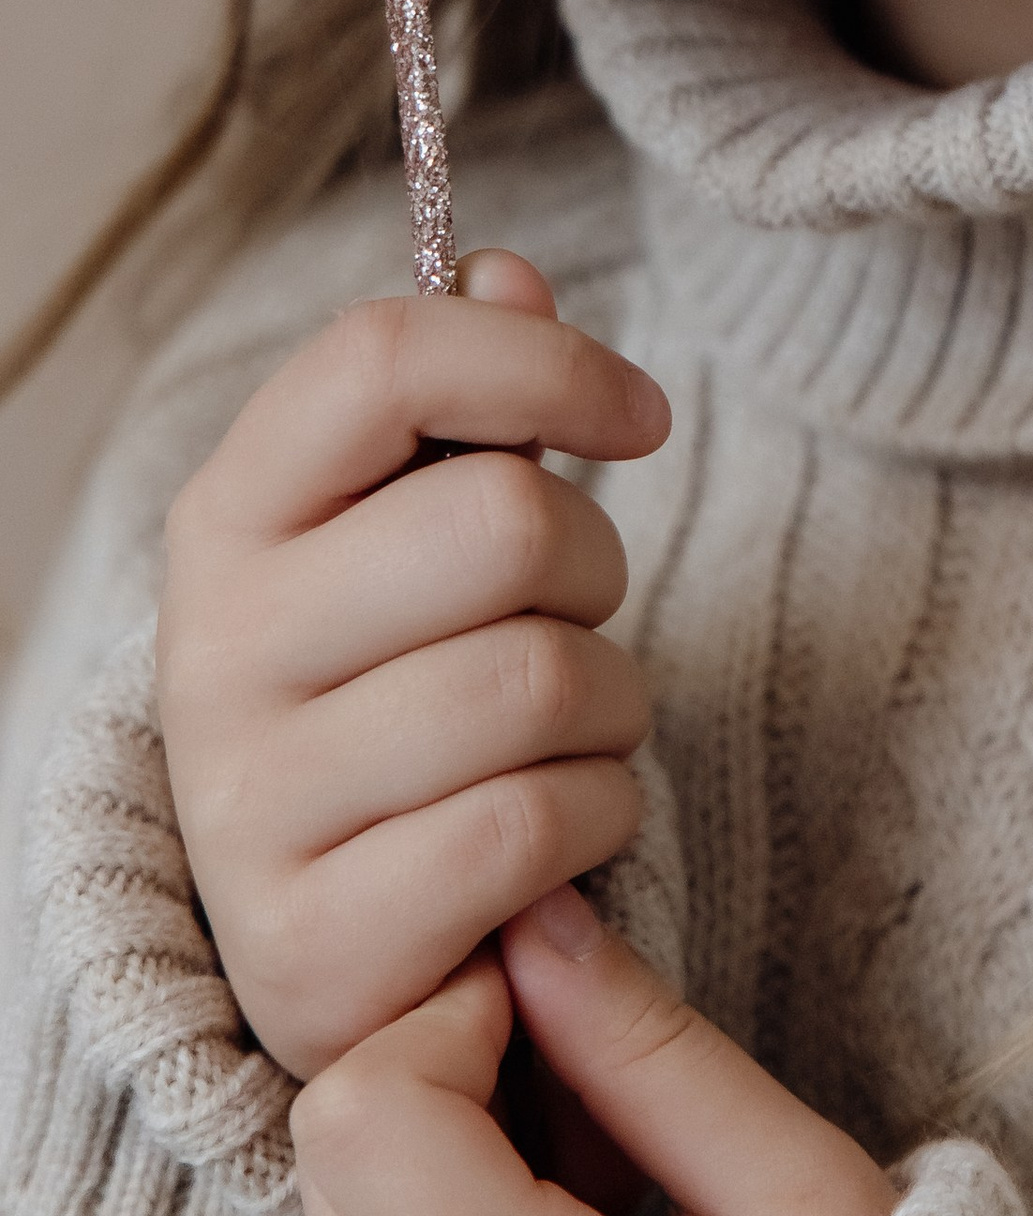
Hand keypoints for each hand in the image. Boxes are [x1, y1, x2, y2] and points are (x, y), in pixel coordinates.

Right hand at [158, 254, 670, 1079]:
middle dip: (599, 571)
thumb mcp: (407, 537)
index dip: (543, 360)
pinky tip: (554, 835)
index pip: (379, 357)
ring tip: (560, 736)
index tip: (637, 414)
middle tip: (575, 622)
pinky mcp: (311, 945)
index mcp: (229, 516)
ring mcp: (249, 807)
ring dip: (610, 711)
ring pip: (541, 682)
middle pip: (506, 524)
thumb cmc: (398, 695)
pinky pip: (536, 825)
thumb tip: (506, 270)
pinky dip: (596, 820)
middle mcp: (214, 651)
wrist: (333, 940)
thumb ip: (463, 403)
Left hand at [293, 883, 897, 1215]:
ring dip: (447, 1172)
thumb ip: (654, 1056)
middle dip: (447, 1082)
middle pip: (339, 1165)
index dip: (453, 1016)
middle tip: (593, 1099)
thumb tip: (538, 922)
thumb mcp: (806, 1205)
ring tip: (597, 1194)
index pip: (367, 1110)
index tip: (559, 1011)